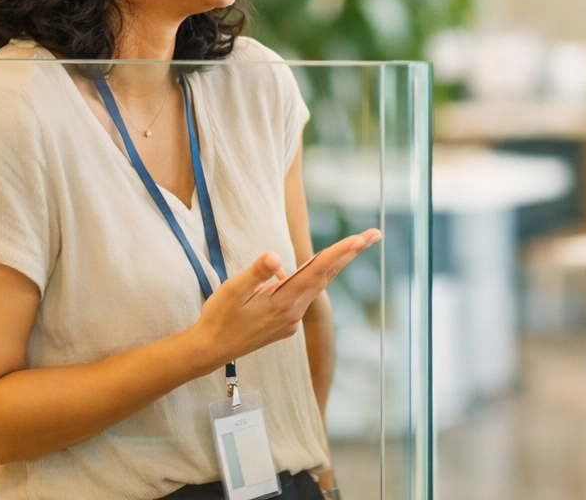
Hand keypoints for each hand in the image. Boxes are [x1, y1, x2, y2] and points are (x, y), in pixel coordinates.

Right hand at [190, 230, 382, 367]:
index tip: (360, 240)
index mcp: (281, 302)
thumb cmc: (218, 317)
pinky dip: (309, 278)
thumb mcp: (230, 291)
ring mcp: (291, 320)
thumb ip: (255, 273)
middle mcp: (293, 312)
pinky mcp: (286, 323)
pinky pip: (302, 295)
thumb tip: (276, 255)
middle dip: (350, 254)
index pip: (316, 272)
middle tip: (374, 234)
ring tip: (355, 243)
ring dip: (334, 264)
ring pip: (317, 285)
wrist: (210, 351)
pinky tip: (294, 272)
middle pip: (326, 276)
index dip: (339, 254)